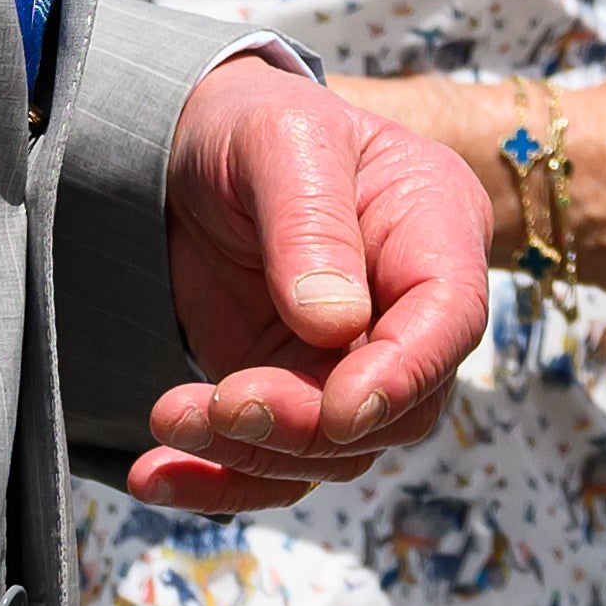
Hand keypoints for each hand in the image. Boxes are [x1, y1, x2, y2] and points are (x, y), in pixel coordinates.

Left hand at [131, 58, 488, 514]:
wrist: (189, 145)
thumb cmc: (253, 124)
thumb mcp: (281, 140)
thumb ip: (311, 221)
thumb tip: (335, 326)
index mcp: (436, 231)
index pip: (449, 319)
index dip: (403, 375)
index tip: (339, 408)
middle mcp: (407, 310)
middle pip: (397, 408)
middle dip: (308, 424)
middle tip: (221, 403)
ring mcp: (349, 362)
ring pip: (333, 452)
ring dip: (250, 453)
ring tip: (168, 417)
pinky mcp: (290, 395)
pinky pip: (273, 465)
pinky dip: (216, 482)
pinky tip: (156, 475)